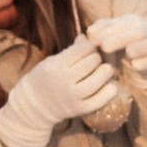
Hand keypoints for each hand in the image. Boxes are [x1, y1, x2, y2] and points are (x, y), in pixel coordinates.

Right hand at [0, 36, 121, 146]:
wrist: (34, 105)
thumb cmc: (46, 77)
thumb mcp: (53, 60)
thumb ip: (71, 50)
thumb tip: (88, 36)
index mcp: (55, 66)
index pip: (81, 49)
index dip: (89, 46)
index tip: (90, 49)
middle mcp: (62, 81)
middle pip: (91, 63)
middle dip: (97, 58)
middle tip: (97, 59)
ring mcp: (71, 97)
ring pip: (97, 80)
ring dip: (105, 72)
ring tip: (106, 70)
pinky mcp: (78, 110)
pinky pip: (99, 101)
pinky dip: (108, 92)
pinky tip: (111, 86)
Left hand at [85, 11, 146, 84]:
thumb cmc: (124, 41)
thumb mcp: (112, 33)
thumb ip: (100, 30)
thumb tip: (90, 32)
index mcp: (131, 22)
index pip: (119, 24)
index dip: (105, 31)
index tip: (93, 40)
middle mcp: (145, 32)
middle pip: (137, 33)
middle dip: (119, 39)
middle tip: (104, 47)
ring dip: (137, 48)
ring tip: (127, 52)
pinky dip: (145, 63)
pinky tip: (135, 65)